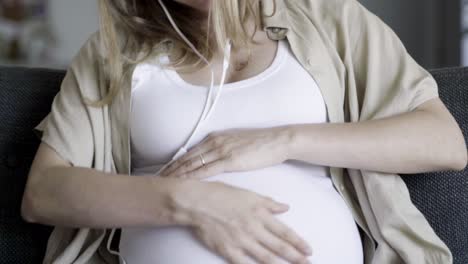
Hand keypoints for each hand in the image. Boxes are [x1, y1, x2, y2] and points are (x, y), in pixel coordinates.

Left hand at [159, 126, 291, 178]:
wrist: (277, 140)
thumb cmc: (260, 144)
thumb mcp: (236, 143)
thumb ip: (222, 150)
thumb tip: (212, 160)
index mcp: (214, 138)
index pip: (189, 152)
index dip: (175, 163)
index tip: (163, 171)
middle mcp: (214, 142)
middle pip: (186, 158)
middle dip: (170, 170)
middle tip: (156, 179)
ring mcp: (221, 150)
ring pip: (193, 164)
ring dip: (177, 174)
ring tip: (164, 183)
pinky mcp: (230, 160)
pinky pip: (206, 170)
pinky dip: (193, 177)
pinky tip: (184, 183)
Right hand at [174, 179, 312, 263]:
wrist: (196, 202)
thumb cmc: (220, 194)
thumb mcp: (248, 194)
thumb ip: (268, 203)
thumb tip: (285, 207)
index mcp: (260, 214)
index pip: (284, 232)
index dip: (298, 242)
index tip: (309, 250)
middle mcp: (254, 229)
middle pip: (279, 247)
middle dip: (296, 258)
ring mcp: (241, 241)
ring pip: (266, 258)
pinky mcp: (228, 250)